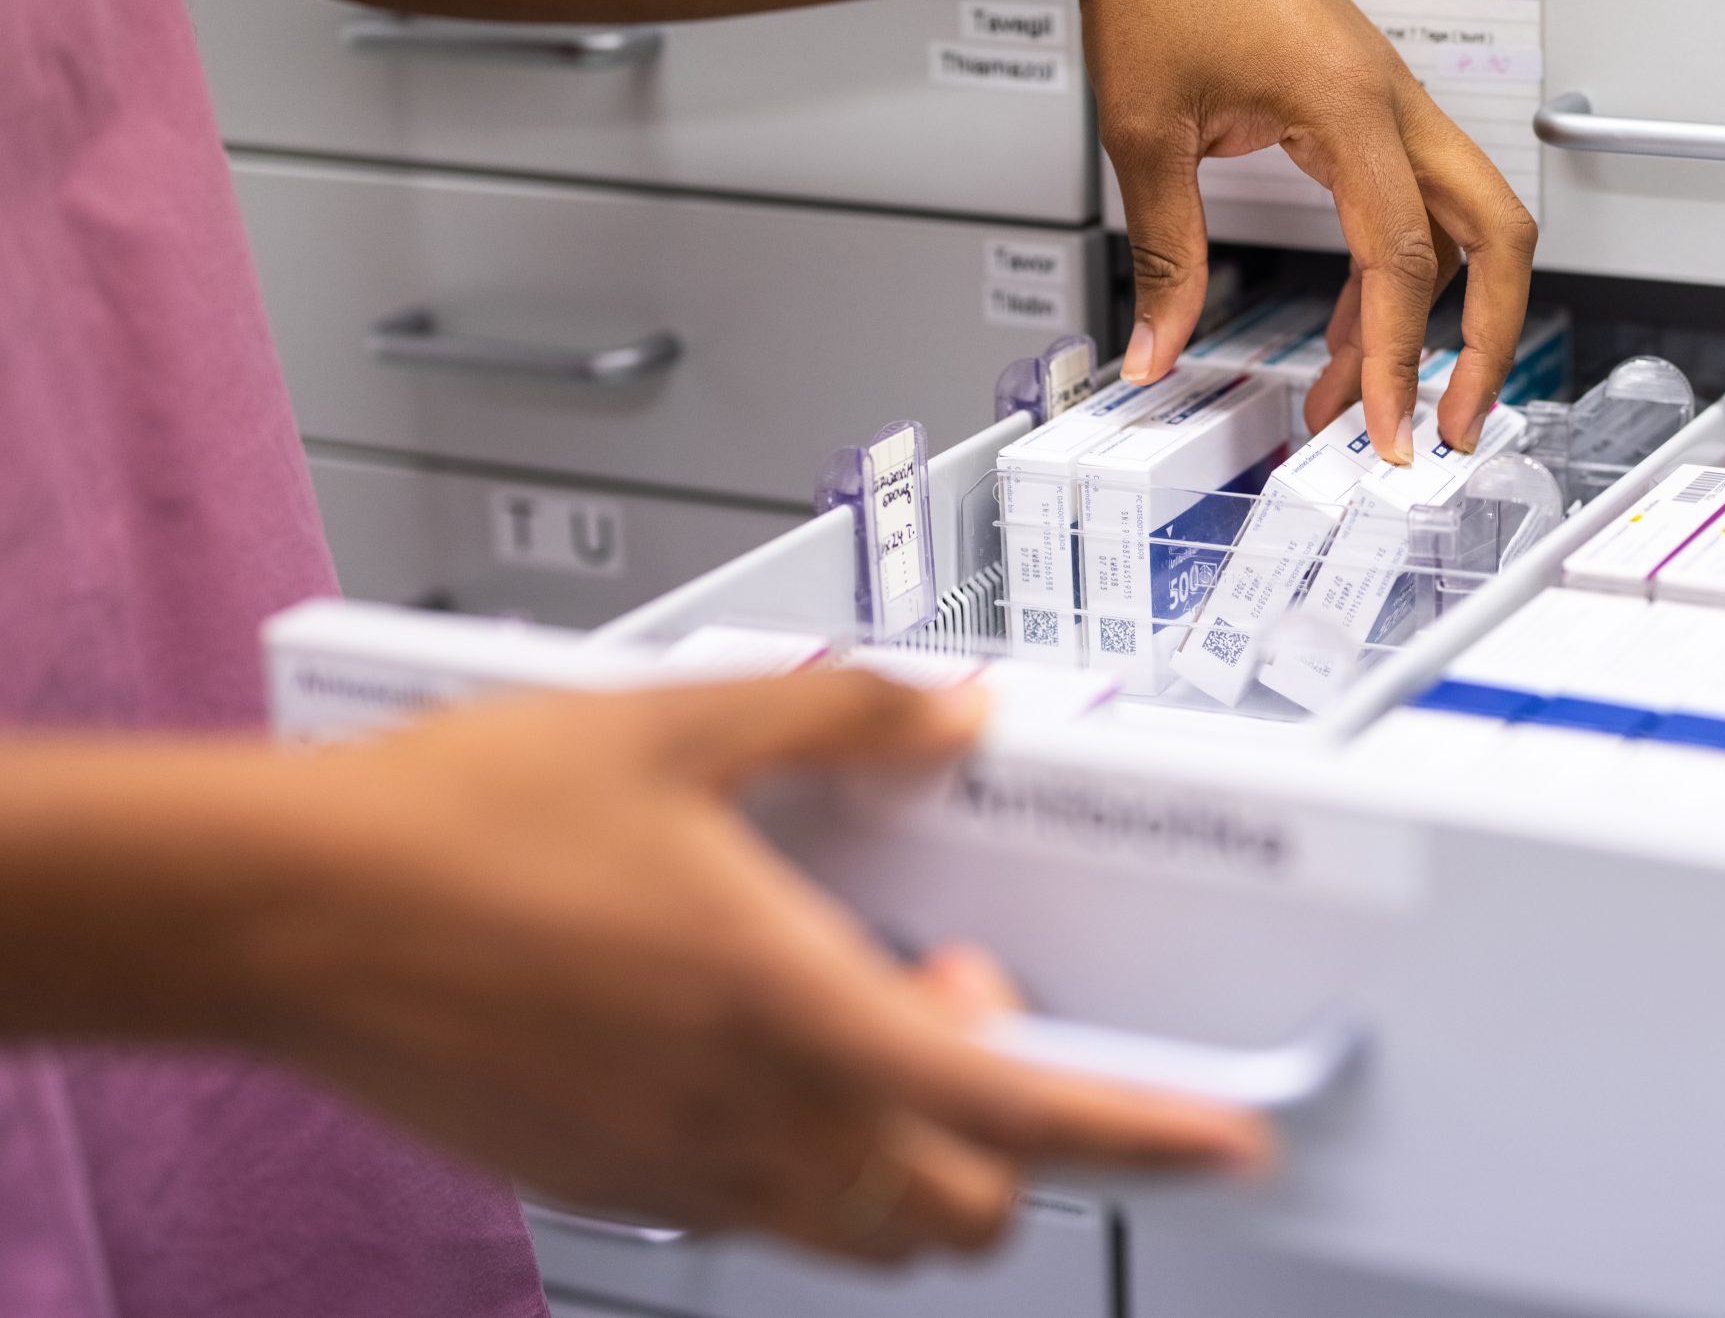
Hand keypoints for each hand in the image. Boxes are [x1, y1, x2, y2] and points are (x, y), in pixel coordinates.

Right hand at [225, 672, 1266, 1262]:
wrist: (286, 908)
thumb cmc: (457, 824)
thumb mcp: (680, 725)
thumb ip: (845, 715)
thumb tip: (947, 711)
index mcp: (791, 1008)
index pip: (1018, 1107)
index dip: (1145, 1134)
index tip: (1221, 1140)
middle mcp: (748, 1118)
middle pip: (961, 1206)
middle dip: (1011, 1133)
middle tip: (960, 999)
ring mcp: (676, 1171)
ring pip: (866, 1228)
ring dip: (915, 1152)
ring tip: (865, 1017)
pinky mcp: (607, 1183)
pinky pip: (762, 1215)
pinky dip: (814, 1159)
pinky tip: (756, 1039)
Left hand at [1067, 0, 1537, 458]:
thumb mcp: (1145, 134)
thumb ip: (1165, 255)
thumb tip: (1158, 350)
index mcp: (1350, 102)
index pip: (1406, 256)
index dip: (1403, 357)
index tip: (1386, 430)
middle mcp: (1391, 98)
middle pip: (1498, 234)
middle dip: (1487, 339)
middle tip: (1444, 424)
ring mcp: (1387, 98)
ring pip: (1461, 223)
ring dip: (1425, 317)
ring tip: (1359, 398)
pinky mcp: (1364, 103)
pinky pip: (1410, 201)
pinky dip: (1391, 274)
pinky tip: (1347, 332)